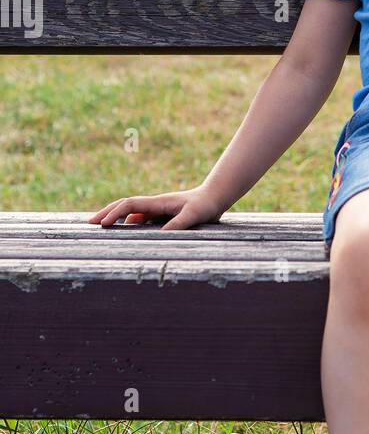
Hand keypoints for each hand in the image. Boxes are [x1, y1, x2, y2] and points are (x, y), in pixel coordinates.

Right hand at [88, 186, 225, 231]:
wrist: (214, 197)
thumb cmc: (205, 205)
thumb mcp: (194, 215)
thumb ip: (179, 224)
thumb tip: (161, 236)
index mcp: (157, 202)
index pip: (130, 205)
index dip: (115, 213)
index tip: (103, 224)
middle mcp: (153, 204)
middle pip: (124, 206)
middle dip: (106, 213)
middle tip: (89, 223)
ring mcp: (156, 210)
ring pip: (130, 212)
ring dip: (115, 218)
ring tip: (100, 227)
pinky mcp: (161, 215)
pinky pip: (140, 219)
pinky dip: (128, 223)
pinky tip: (123, 232)